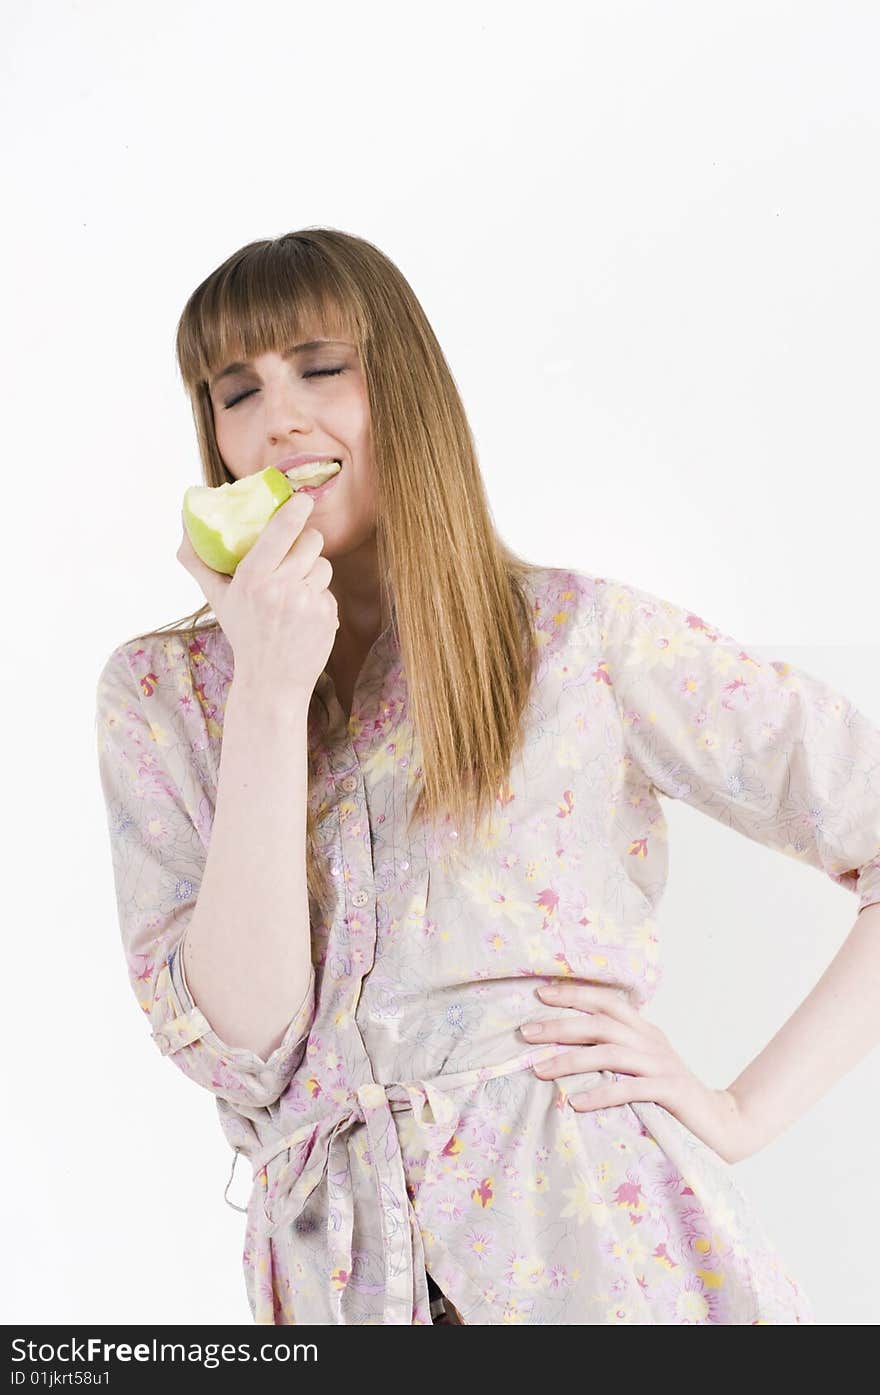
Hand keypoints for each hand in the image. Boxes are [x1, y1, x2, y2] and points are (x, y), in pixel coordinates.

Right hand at [177, 491, 339, 697]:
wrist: (271, 681)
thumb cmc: (243, 634)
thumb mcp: (217, 598)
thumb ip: (198, 560)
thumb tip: (184, 522)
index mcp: (252, 578)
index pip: (281, 531)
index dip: (296, 510)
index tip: (302, 498)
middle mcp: (280, 588)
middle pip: (312, 541)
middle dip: (306, 542)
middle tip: (296, 553)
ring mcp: (306, 602)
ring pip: (324, 565)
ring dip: (312, 573)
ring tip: (294, 593)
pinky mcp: (327, 615)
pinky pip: (329, 590)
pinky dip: (318, 599)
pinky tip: (303, 616)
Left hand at [520, 980, 757, 1164]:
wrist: (721, 1123)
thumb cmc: (671, 1096)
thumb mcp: (643, 1066)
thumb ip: (616, 1052)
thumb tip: (567, 1047)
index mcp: (644, 1030)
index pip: (606, 1002)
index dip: (574, 994)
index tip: (539, 993)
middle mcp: (652, 1041)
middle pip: (600, 1024)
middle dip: (560, 1025)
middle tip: (526, 1032)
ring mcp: (662, 1065)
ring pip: (610, 1053)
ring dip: (571, 1060)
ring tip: (539, 1070)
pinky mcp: (670, 1092)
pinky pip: (630, 1090)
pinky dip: (601, 1094)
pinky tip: (576, 1102)